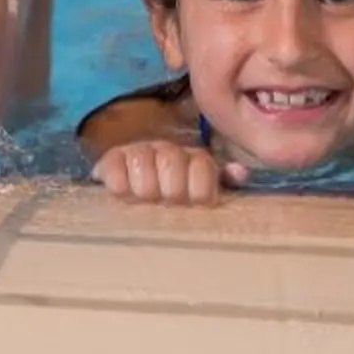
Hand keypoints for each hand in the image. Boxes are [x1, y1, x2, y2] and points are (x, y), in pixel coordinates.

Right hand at [93, 137, 243, 204]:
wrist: (133, 179)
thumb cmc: (175, 193)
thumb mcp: (201, 190)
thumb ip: (223, 183)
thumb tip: (242, 173)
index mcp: (193, 158)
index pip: (202, 165)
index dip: (200, 189)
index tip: (194, 203)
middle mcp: (167, 150)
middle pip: (171, 161)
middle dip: (171, 190)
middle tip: (168, 203)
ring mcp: (138, 152)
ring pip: (142, 161)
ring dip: (144, 187)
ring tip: (145, 200)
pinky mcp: (111, 160)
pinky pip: (113, 167)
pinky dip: (119, 183)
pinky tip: (123, 193)